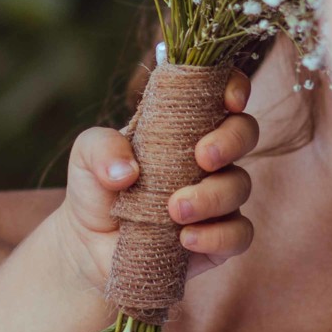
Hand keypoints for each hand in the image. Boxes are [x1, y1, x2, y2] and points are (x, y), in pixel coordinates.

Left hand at [57, 68, 259, 291]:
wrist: (89, 244)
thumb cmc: (96, 188)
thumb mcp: (85, 157)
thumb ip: (101, 148)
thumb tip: (127, 171)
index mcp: (183, 126)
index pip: (222, 94)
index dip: (235, 87)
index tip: (229, 100)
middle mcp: (208, 157)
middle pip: (245, 133)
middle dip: (231, 140)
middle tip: (202, 157)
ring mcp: (218, 197)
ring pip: (241, 186)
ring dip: (212, 196)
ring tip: (174, 210)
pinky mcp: (219, 237)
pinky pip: (239, 234)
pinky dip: (218, 236)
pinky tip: (186, 239)